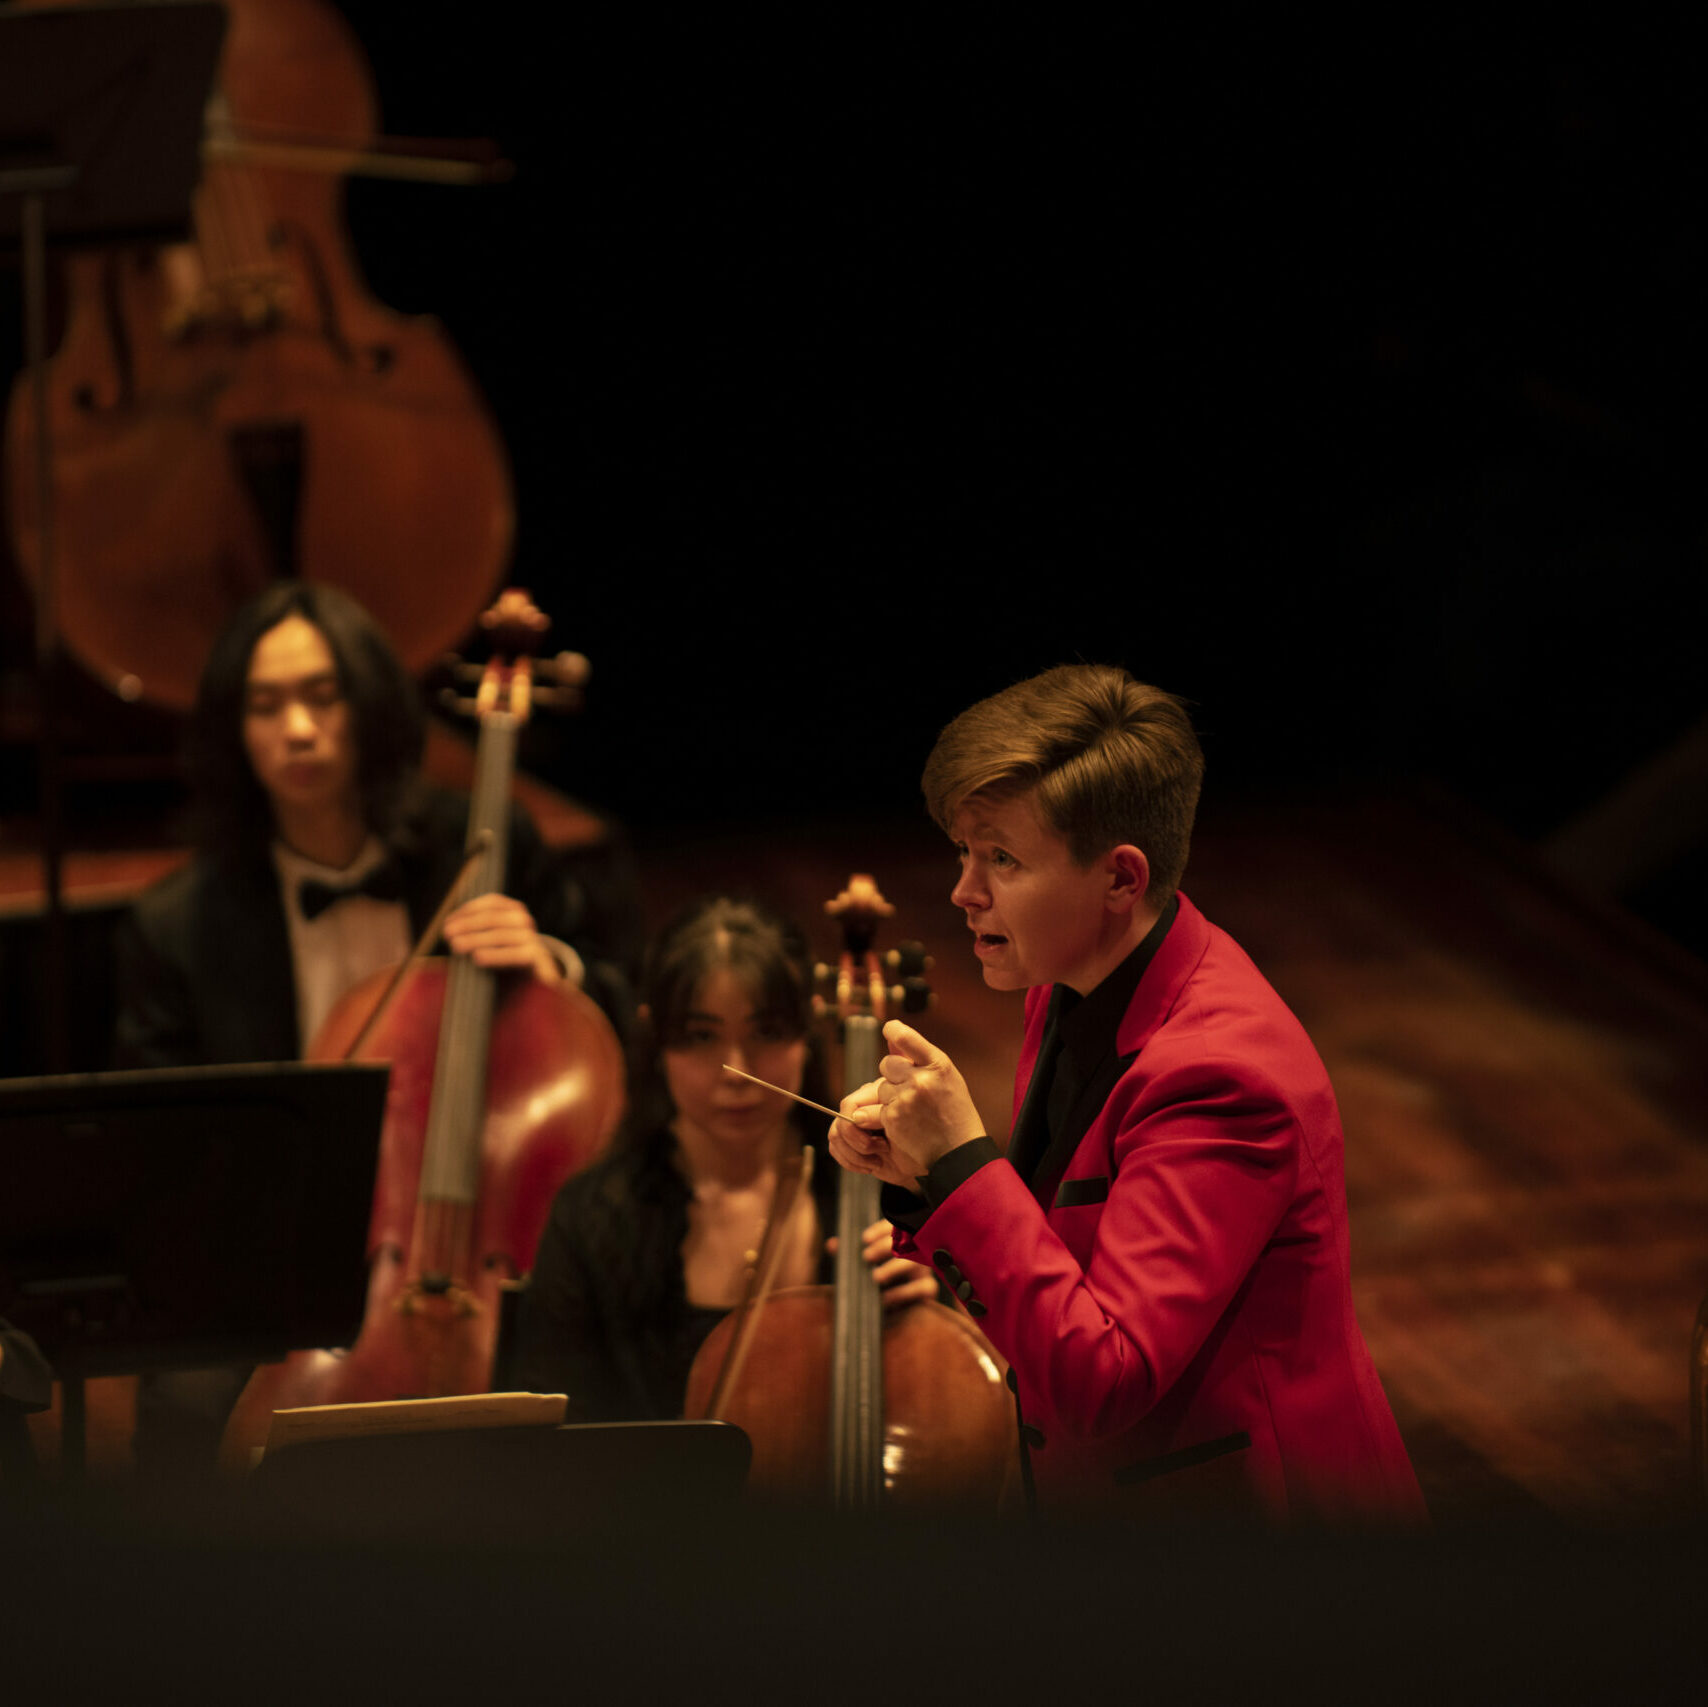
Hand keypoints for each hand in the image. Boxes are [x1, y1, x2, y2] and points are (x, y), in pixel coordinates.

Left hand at [443, 893, 567, 984]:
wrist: (539, 973)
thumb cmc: (507, 952)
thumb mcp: (493, 936)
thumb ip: (477, 929)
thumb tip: (448, 929)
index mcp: (513, 909)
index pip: (490, 903)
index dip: (467, 910)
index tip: (447, 922)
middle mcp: (523, 919)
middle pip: (492, 918)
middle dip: (467, 924)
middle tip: (447, 933)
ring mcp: (532, 937)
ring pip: (501, 935)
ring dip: (475, 939)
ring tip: (456, 946)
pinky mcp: (537, 956)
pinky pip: (514, 954)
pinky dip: (495, 955)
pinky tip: (477, 958)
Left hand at [824, 1218, 937, 1309]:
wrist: (892, 1308)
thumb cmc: (876, 1278)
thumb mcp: (860, 1265)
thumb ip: (848, 1254)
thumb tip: (832, 1245)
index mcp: (900, 1239)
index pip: (894, 1226)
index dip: (880, 1229)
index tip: (864, 1238)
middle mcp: (915, 1250)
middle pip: (906, 1241)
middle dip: (885, 1247)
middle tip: (866, 1256)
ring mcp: (924, 1269)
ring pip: (916, 1263)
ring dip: (894, 1268)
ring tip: (876, 1277)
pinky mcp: (928, 1290)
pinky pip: (923, 1288)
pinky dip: (903, 1293)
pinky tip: (886, 1298)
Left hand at [827, 1020, 982, 1187]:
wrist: (958, 1152)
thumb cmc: (955, 1113)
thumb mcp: (947, 1079)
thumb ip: (921, 1059)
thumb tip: (892, 1037)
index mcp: (938, 1065)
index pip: (906, 1037)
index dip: (893, 1030)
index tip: (888, 1029)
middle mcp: (921, 1079)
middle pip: (887, 1063)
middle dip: (893, 1074)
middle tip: (911, 1089)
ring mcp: (905, 1098)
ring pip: (881, 1086)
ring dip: (891, 1096)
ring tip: (914, 1110)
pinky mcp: (892, 1117)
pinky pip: (879, 1108)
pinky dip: (888, 1115)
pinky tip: (908, 1123)